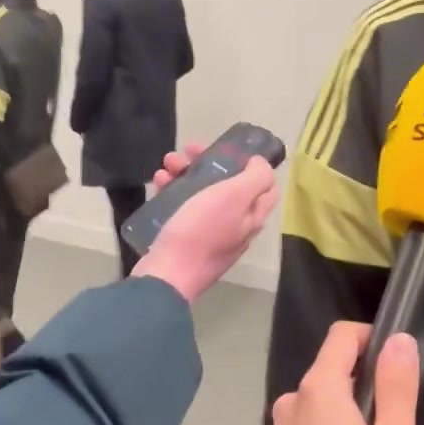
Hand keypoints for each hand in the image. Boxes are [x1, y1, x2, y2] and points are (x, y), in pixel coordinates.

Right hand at [133, 146, 277, 304]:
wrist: (167, 275)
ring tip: (166, 164)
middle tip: (188, 150)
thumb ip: (255, 178)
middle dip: (209, 164)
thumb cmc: (201, 232)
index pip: (265, 187)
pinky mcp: (184, 241)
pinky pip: (182, 210)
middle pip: (228, 188)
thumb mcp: (233, 197)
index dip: (251, 164)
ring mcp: (208, 236)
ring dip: (186, 174)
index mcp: (251, 217)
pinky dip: (172, 192)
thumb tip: (261, 164)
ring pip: (202, 196)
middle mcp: (235, 227)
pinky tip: (158, 183)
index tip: (231, 149)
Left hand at [269, 324, 419, 424]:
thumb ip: (396, 388)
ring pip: (317, 407)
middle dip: (361, 386)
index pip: (340, 338)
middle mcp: (291, 405)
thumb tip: (398, 340)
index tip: (396, 365)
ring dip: (343, 417)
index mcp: (318, 391)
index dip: (370, 339)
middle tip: (394, 424)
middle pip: (328, 373)